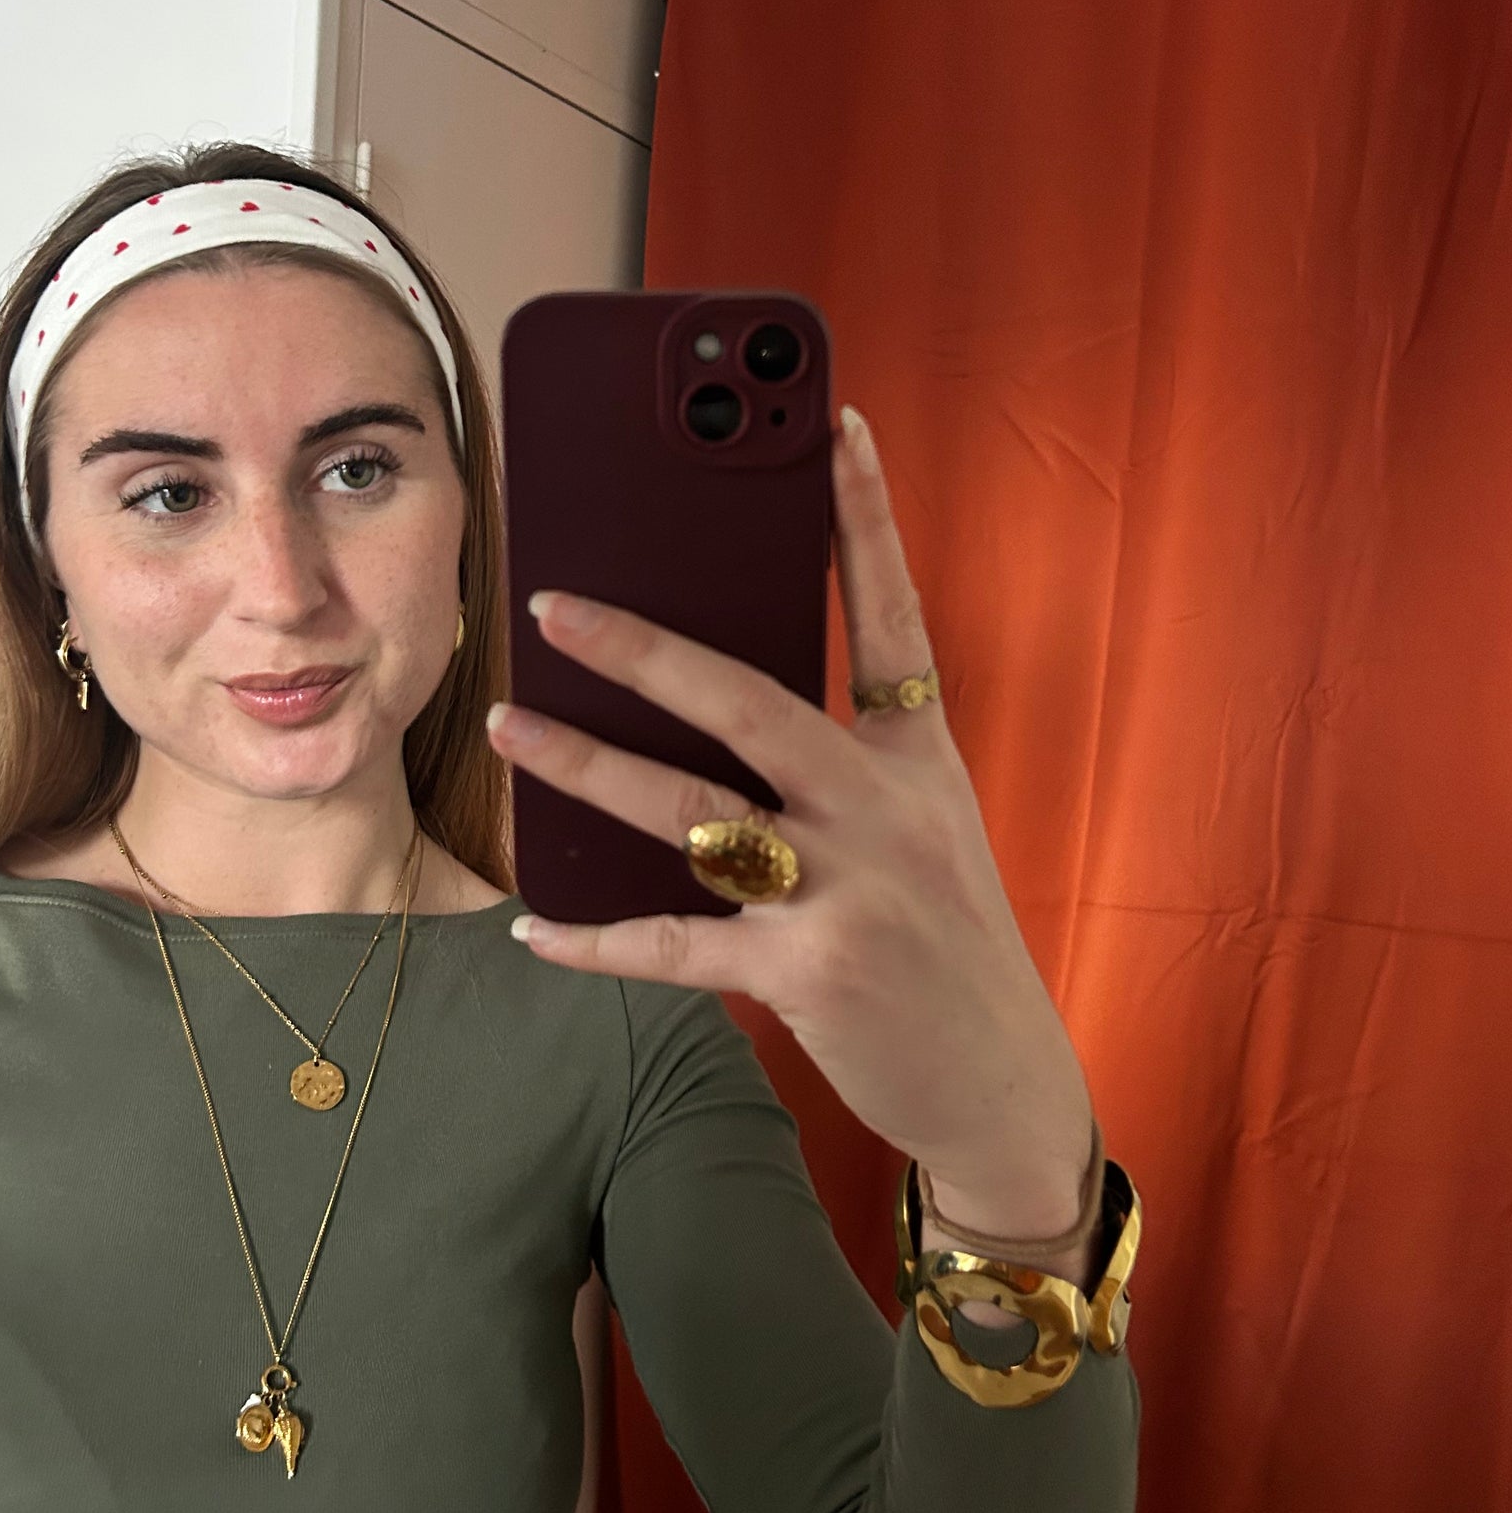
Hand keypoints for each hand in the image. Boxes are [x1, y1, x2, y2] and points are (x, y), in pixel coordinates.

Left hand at [485, 404, 1096, 1262]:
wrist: (1005, 1089)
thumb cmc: (948, 946)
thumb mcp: (926, 833)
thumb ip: (847, 768)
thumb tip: (716, 706)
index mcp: (922, 761)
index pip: (891, 614)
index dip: (863, 516)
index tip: (830, 423)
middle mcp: (887, 811)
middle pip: (749, 700)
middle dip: (642, 648)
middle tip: (553, 602)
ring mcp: (849, 891)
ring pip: (686, 810)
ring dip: (583, 766)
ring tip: (506, 723)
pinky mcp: (810, 975)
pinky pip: (675, 943)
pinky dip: (597, 939)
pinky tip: (536, 925)